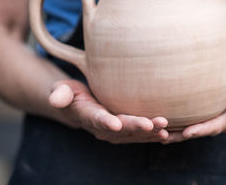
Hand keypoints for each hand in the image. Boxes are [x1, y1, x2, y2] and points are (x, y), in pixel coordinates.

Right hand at [49, 80, 168, 143]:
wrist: (79, 108)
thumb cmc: (72, 94)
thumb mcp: (62, 90)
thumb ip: (60, 94)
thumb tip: (55, 99)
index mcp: (88, 115)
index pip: (96, 119)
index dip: (105, 122)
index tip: (115, 124)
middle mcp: (103, 128)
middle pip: (121, 129)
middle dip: (136, 127)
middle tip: (151, 124)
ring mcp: (116, 132)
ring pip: (134, 134)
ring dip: (150, 133)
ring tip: (165, 128)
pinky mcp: (127, 131)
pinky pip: (141, 135)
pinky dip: (155, 135)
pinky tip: (170, 133)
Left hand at [163, 60, 225, 143]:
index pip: (216, 125)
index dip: (202, 130)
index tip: (188, 133)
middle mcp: (219, 119)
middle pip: (199, 130)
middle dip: (181, 135)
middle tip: (163, 136)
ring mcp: (209, 115)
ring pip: (189, 126)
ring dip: (174, 131)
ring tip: (155, 131)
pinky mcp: (200, 109)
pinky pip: (186, 117)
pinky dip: (173, 120)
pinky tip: (158, 118)